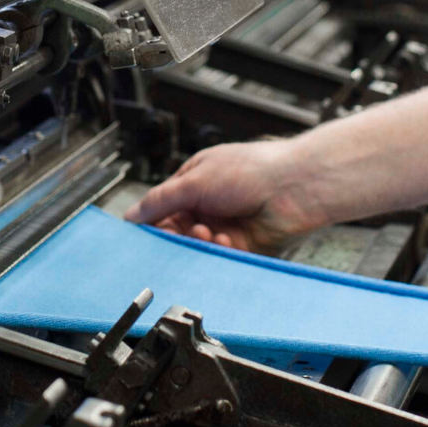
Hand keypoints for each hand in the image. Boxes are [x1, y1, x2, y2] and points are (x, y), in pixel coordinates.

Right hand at [128, 133, 333, 250]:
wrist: (295, 187)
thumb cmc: (252, 170)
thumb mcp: (194, 181)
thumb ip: (160, 200)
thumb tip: (132, 216)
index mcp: (194, 183)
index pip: (161, 208)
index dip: (151, 223)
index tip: (142, 236)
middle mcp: (209, 205)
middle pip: (177, 232)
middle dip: (176, 236)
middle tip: (176, 237)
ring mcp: (226, 225)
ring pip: (198, 247)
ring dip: (198, 243)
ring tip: (207, 232)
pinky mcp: (243, 246)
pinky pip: (221, 256)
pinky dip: (219, 250)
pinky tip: (226, 240)